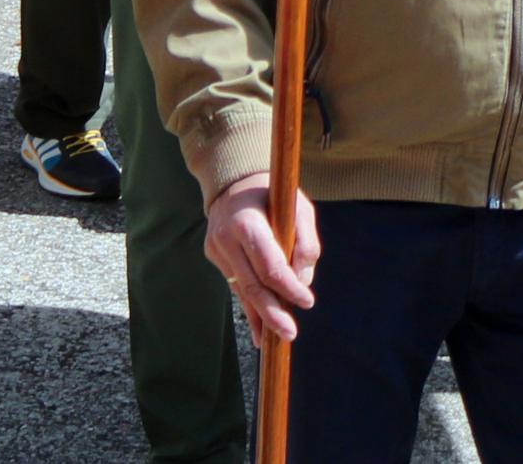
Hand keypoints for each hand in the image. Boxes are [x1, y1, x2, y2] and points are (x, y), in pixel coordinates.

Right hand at [205, 175, 320, 344]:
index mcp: (247, 223)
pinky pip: (236, 284)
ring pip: (242, 291)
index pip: (269, 266)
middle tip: (290, 334)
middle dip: (272, 313)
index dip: (289, 287)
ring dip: (260, 316)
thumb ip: (305, 241)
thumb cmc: (273, 192)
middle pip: (252, 285)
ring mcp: (216, 250)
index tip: (307, 301)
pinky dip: (250, 306)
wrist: (232, 181)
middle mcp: (226, 239)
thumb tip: (303, 280)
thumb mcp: (298, 206)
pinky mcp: (215, 257)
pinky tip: (258, 329)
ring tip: (275, 340)